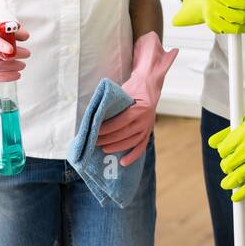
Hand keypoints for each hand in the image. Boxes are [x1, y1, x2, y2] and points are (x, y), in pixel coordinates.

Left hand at [104, 31, 179, 166]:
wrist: (150, 82)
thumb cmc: (134, 85)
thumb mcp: (124, 87)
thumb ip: (112, 95)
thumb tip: (98, 102)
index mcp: (141, 107)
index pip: (121, 122)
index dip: (107, 128)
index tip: (94, 131)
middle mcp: (146, 119)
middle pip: (125, 133)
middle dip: (107, 139)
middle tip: (93, 141)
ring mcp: (148, 126)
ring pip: (131, 141)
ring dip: (116, 147)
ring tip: (103, 149)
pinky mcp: (148, 130)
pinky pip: (141, 145)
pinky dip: (133, 155)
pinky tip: (124, 163)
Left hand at [208, 54, 244, 200]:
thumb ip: (228, 132)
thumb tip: (212, 144)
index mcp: (241, 134)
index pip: (221, 150)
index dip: (223, 153)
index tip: (226, 154)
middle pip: (226, 164)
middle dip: (226, 166)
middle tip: (229, 166)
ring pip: (235, 177)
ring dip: (229, 182)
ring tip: (227, 183)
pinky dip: (241, 193)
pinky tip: (235, 197)